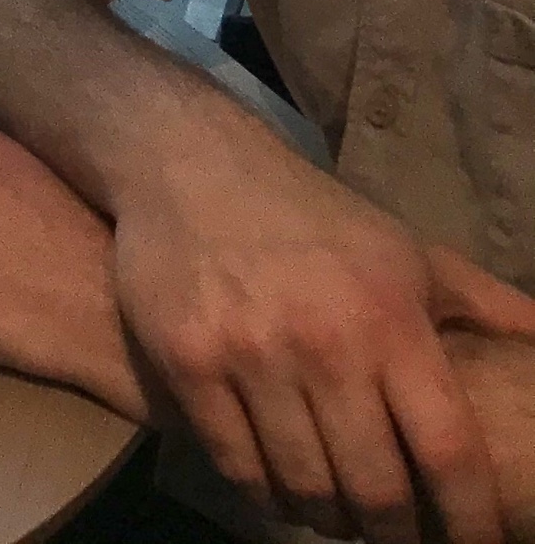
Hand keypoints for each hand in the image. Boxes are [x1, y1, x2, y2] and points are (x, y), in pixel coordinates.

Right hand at [105, 148, 534, 543]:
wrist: (192, 163)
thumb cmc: (314, 218)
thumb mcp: (407, 252)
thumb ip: (484, 306)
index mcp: (390, 320)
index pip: (448, 451)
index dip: (469, 517)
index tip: (475, 543)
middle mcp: (323, 343)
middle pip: (374, 487)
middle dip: (391, 531)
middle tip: (392, 533)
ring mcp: (248, 353)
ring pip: (301, 484)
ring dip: (325, 517)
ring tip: (335, 515)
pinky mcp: (185, 360)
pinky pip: (233, 462)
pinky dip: (262, 491)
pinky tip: (277, 486)